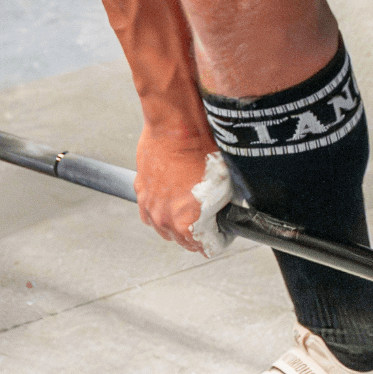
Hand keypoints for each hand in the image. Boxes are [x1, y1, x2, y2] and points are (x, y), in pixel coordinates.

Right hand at [133, 126, 214, 251]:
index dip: (219, 239)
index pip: (207, 248)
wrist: (176, 125)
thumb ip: (225, 207)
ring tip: (189, 212)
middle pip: (184, 242)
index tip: (223, 232)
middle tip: (209, 221)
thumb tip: (231, 212)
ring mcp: (150, 206)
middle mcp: (165, 219)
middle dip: (198, 234)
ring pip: (164, 230)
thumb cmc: (200, 149)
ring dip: (177, 225)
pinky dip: (160, 211)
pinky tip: (170, 203)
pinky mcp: (141, 191)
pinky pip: (149, 213)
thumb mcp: (226, 183)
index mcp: (188, 223)